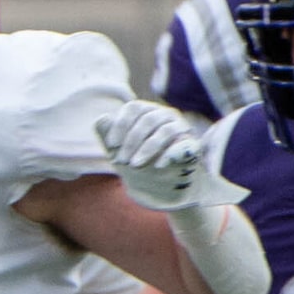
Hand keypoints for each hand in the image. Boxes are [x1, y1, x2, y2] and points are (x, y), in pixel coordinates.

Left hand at [95, 100, 220, 212]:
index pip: (133, 108)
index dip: (120, 124)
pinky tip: (158, 166)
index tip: (111, 145)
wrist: (159, 186)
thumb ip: (108, 135)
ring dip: (147, 148)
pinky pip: (184, 145)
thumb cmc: (136, 161)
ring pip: (165, 130)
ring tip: (134, 165)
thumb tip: (101, 119)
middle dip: (131, 141)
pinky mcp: (192, 144)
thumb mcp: (118, 151)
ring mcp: (180, 128)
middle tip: (121, 161)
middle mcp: (164, 115)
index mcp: (145, 112)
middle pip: (148, 119)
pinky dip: (169, 155)